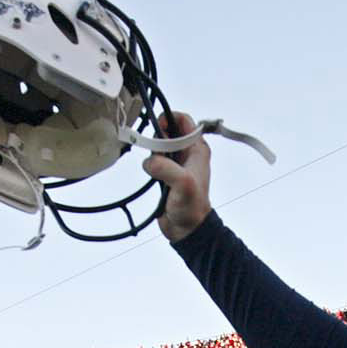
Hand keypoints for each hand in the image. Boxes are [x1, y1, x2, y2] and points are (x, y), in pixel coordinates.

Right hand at [143, 112, 211, 241]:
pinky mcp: (166, 173)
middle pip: (167, 130)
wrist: (187, 228)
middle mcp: (187, 153)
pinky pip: (154, 159)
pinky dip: (149, 163)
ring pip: (159, 145)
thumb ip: (166, 168)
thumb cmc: (192, 207)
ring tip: (154, 167)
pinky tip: (152, 174)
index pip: (183, 120)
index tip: (157, 131)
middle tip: (152, 151)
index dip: (169, 119)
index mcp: (197, 149)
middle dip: (157, 137)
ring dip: (152, 151)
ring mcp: (176, 163)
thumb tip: (150, 162)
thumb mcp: (183, 184)